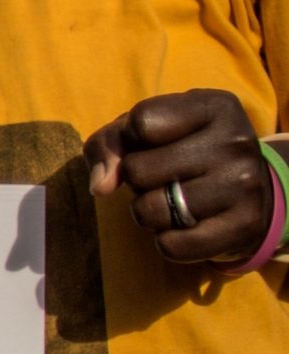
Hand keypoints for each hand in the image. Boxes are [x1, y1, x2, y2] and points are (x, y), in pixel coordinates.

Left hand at [85, 89, 271, 266]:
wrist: (252, 193)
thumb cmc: (184, 152)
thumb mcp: (148, 131)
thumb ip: (109, 144)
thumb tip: (101, 186)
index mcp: (215, 107)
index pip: (141, 122)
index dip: (132, 139)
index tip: (153, 144)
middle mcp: (236, 142)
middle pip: (138, 170)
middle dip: (138, 179)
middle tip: (165, 178)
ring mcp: (245, 185)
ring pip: (150, 211)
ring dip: (147, 213)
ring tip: (174, 201)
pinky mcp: (245, 227)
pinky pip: (171, 246)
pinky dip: (167, 242)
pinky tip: (188, 227)